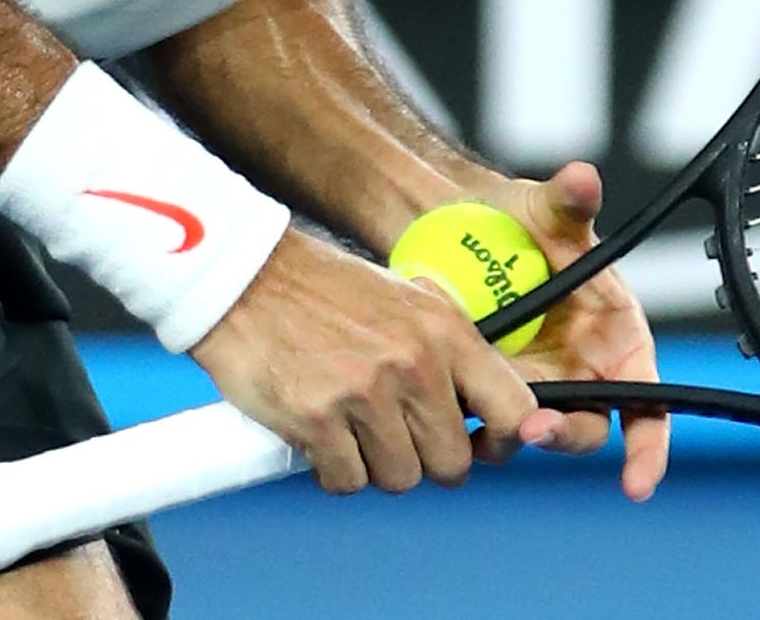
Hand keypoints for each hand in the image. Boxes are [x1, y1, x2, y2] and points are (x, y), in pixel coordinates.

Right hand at [188, 228, 548, 495]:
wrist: (247, 278)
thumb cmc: (323, 291)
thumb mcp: (409, 301)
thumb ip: (447, 352)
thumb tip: (478, 408)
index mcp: (446, 332)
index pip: (513, 409)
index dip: (502, 442)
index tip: (482, 446)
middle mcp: (414, 364)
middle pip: (452, 463)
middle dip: (424, 459)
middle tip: (395, 435)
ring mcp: (366, 395)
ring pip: (399, 478)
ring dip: (375, 465)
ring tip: (352, 426)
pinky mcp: (318, 421)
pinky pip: (346, 481)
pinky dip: (332, 470)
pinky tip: (321, 435)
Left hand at [481, 162, 670, 499]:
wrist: (457, 225)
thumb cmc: (518, 215)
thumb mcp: (546, 207)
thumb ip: (568, 201)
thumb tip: (582, 178)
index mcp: (617, 336)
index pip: (650, 403)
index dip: (649, 447)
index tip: (637, 482)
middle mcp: (584, 369)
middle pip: (589, 428)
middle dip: (563, 435)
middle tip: (529, 427)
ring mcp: (537, 384)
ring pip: (535, 434)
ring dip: (512, 439)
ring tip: (479, 425)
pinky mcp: (492, 391)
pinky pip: (491, 426)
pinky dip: (476, 429)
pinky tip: (451, 416)